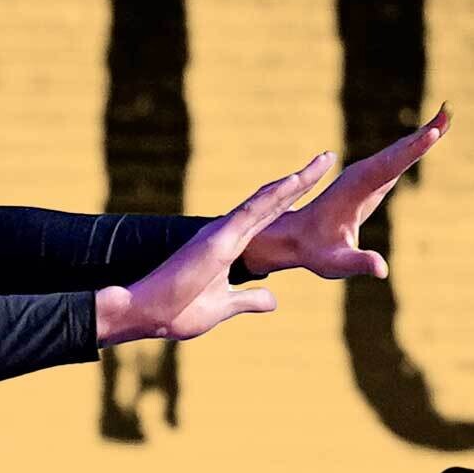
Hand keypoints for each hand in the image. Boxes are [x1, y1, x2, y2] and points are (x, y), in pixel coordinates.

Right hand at [96, 153, 333, 346]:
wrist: (146, 314)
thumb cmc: (176, 312)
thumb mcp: (223, 307)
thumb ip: (249, 300)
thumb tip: (273, 299)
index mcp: (229, 248)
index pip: (268, 218)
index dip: (292, 199)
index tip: (314, 182)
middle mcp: (226, 234)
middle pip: (272, 202)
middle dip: (302, 181)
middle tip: (327, 158)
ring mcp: (222, 234)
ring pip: (266, 201)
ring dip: (297, 181)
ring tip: (324, 162)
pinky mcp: (218, 240)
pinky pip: (252, 212)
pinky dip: (275, 196)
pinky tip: (296, 182)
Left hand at [240, 104, 449, 278]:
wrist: (293, 239)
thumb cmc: (314, 252)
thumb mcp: (336, 262)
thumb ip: (359, 263)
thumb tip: (381, 270)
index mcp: (353, 190)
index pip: (388, 167)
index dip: (411, 150)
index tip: (432, 132)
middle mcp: (358, 177)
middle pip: (397, 152)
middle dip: (423, 133)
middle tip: (448, 112)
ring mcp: (363, 176)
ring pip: (397, 152)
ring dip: (421, 135)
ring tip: (445, 116)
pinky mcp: (368, 180)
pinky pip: (394, 159)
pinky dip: (412, 146)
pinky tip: (428, 137)